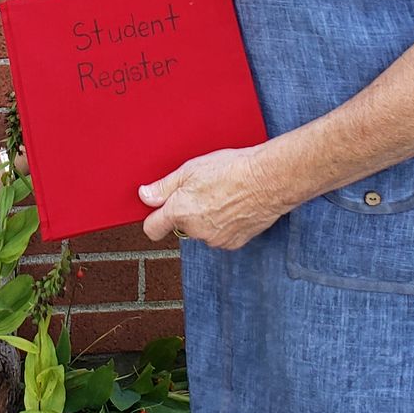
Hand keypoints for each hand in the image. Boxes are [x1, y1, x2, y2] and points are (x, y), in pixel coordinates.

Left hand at [138, 145, 282, 248]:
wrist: (268, 180)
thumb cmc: (232, 169)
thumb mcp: (191, 169)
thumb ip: (164, 187)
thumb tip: (145, 196)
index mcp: (180, 212)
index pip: (152, 228)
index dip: (154, 219)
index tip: (158, 212)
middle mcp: (195, 231)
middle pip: (181, 226)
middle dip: (187, 212)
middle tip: (203, 191)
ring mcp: (215, 239)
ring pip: (203, 231)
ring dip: (207, 219)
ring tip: (223, 196)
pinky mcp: (234, 243)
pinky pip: (221, 236)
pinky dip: (225, 225)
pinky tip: (235, 206)